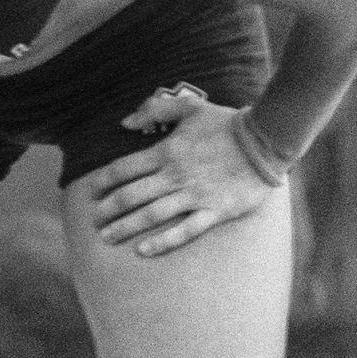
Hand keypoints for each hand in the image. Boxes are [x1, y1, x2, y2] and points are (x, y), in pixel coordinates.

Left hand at [86, 87, 283, 257]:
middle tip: (93, 221)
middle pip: (131, 196)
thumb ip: (155, 109)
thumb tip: (126, 121)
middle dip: (108, 209)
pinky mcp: (215, 211)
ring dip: (126, 228)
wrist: (266, 141)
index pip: (124, 169)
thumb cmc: (226, 123)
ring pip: (152, 215)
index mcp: (166, 151)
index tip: (90, 192)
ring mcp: (194, 195)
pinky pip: (184, 231)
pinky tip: (143, 251)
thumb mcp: (189, 106)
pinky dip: (163, 242)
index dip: (103, 182)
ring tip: (107, 238)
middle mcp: (175, 176)